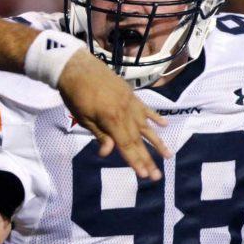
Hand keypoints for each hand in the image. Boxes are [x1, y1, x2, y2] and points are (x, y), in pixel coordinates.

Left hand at [57, 49, 169, 179]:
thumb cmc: (75, 94)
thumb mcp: (83, 117)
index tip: (144, 175)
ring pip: (147, 127)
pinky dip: (156, 117)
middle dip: (147, 159)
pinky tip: (165, 125)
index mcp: (112, 120)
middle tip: (157, 176)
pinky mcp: (131, 95)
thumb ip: (99, 134)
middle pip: (138, 140)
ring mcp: (131, 103)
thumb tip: (108, 153)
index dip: (135, 162)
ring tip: (169, 156)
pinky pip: (146, 109)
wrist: (77, 67)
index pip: (126, 146)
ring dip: (157, 143)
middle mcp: (126, 113)